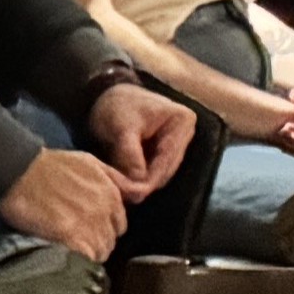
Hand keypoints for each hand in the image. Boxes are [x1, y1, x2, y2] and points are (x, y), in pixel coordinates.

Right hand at [0, 144, 131, 259]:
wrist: (22, 170)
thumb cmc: (53, 164)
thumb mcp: (92, 163)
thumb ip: (116, 180)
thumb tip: (138, 194)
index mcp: (112, 195)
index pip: (119, 227)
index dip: (106, 232)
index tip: (91, 235)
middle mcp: (104, 211)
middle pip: (109, 242)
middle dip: (97, 246)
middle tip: (78, 247)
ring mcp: (87, 224)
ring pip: (98, 252)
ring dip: (86, 256)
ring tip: (71, 255)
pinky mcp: (68, 235)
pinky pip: (83, 257)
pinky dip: (77, 261)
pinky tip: (66, 258)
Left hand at [88, 80, 197, 196]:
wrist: (108, 96)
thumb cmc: (116, 106)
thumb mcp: (122, 130)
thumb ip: (130, 157)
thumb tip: (138, 186)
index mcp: (182, 122)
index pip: (166, 161)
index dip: (147, 182)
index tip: (128, 195)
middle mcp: (185, 134)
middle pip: (165, 171)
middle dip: (143, 186)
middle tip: (118, 197)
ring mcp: (176, 144)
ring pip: (159, 174)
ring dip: (139, 185)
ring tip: (117, 192)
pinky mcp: (163, 151)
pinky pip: (152, 171)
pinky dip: (138, 179)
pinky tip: (122, 185)